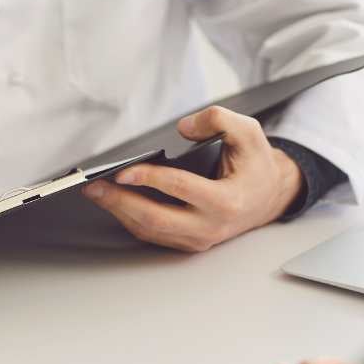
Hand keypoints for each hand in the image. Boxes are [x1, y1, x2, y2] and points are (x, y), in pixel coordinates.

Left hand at [82, 106, 303, 250]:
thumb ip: (219, 120)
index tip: (123, 170)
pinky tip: (113, 202)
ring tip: (96, 193)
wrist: (268, 197)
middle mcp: (210, 226)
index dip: (149, 178)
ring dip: (119, 212)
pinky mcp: (187, 243)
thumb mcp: (248, 133)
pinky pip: (153, 234)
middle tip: (95, 187)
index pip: (181, 189)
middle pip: (156, 219)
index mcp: (226, 201)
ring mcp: (198, 239)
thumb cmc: (255, 165)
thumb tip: (183, 128)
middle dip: (121, 202)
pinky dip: (130, 219)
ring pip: (150, 231)